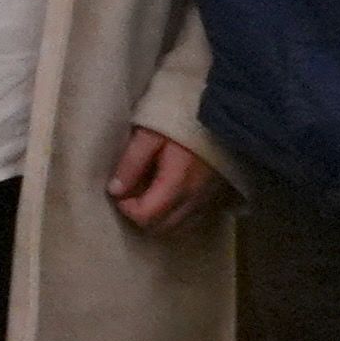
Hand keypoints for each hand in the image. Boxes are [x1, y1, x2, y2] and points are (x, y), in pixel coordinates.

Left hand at [108, 126, 228, 231]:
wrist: (224, 112)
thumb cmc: (182, 119)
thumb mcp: (149, 134)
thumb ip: (131, 163)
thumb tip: (114, 190)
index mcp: (177, 183)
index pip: (146, 217)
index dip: (126, 208)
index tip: (119, 189)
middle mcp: (195, 198)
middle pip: (161, 227)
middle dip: (140, 215)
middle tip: (131, 191)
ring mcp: (209, 199)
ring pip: (178, 226)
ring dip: (158, 216)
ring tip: (147, 190)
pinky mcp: (218, 196)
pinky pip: (193, 218)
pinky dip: (176, 213)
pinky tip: (167, 192)